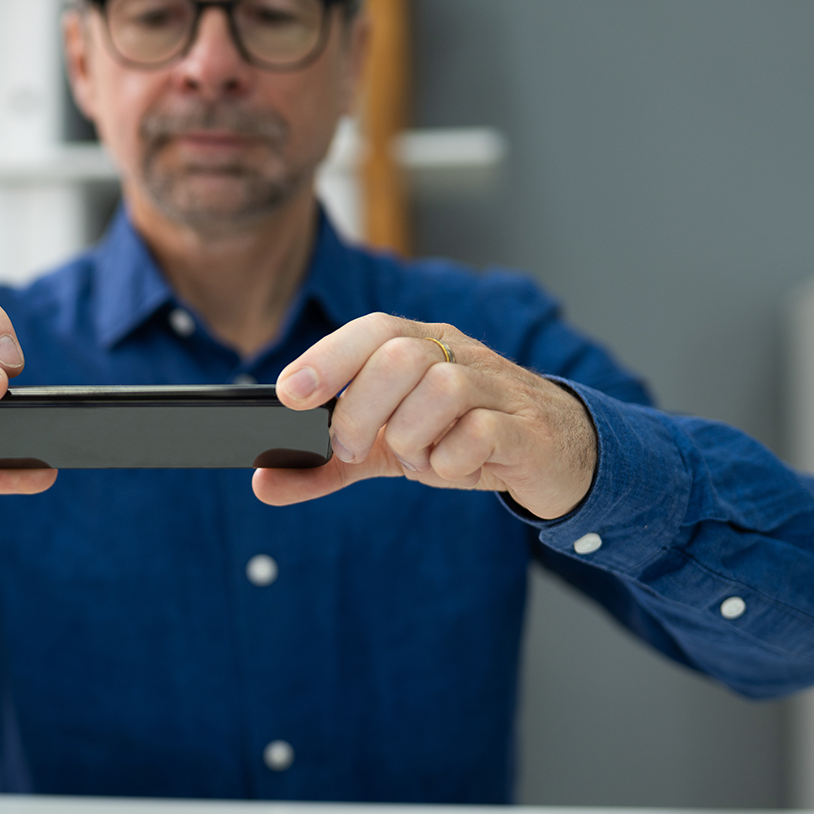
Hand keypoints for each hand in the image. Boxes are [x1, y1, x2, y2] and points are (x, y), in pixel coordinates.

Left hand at [253, 313, 596, 519]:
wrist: (551, 455)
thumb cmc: (460, 438)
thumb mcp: (386, 450)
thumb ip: (324, 465)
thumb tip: (262, 484)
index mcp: (421, 345)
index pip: (372, 329)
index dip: (327, 358)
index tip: (290, 396)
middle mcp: (458, 354)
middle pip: (398, 356)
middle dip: (361, 410)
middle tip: (353, 448)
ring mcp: (494, 387)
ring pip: (439, 388)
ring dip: (411, 436)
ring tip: (417, 457)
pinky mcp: (523, 427)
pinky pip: (479, 432)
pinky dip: (452, 459)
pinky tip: (453, 467)